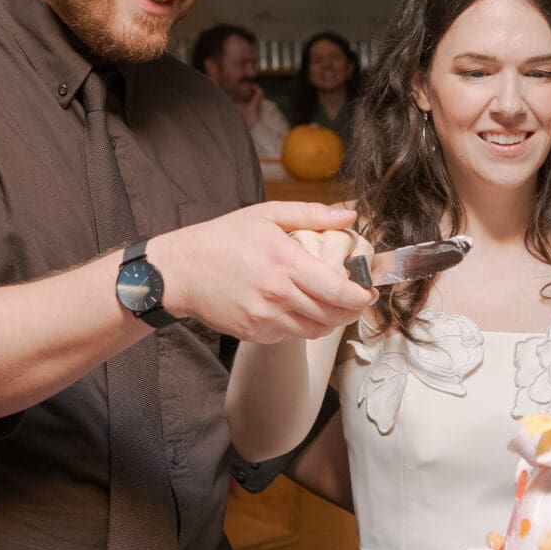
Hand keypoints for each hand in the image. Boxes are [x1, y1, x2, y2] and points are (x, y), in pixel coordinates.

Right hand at [146, 203, 371, 344]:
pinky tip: (296, 308)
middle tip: (357, 299)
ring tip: (330, 304)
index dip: (360, 296)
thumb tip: (350, 214)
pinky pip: (290, 335)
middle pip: (331, 314)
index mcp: (285, 262)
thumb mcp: (267, 215)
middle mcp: (277, 294)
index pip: (337, 290)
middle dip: (351, 309)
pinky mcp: (254, 333)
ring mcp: (265, 317)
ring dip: (328, 320)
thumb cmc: (223, 239)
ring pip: (314, 329)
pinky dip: (301, 324)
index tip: (370, 292)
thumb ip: (312, 215)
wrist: (180, 271)